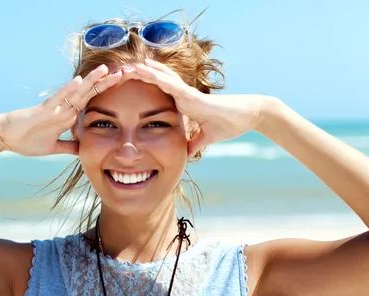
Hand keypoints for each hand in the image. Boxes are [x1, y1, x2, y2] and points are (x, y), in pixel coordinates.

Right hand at [0, 65, 121, 156]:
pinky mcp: (42, 111)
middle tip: (125, 72)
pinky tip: (79, 81)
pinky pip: (57, 99)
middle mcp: (62, 109)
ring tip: (106, 69)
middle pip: (88, 93)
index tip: (122, 86)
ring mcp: (53, 108)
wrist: (3, 137)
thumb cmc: (25, 140)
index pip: (90, 102)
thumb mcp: (52, 148)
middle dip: (106, 83)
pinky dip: (68, 90)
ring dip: (91, 81)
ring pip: (76, 92)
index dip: (105, 94)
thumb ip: (68, 147)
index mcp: (66, 116)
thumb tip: (82, 150)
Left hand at [130, 59, 269, 154]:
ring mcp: (188, 94)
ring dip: (145, 72)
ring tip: (129, 66)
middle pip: (157, 82)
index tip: (129, 86)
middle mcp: (184, 95)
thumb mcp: (205, 138)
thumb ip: (195, 144)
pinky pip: (172, 85)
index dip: (145, 87)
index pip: (159, 93)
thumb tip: (186, 156)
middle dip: (140, 77)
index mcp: (184, 103)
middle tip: (121, 72)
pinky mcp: (193, 96)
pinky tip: (146, 70)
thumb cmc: (229, 124)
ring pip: (162, 79)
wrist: (247, 118)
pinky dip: (158, 77)